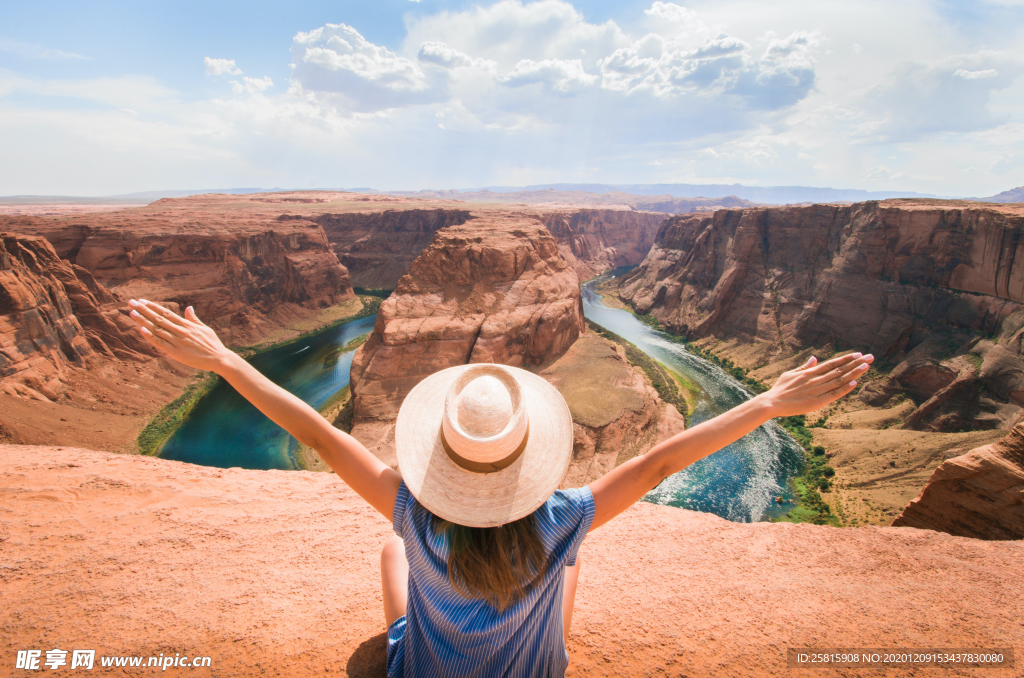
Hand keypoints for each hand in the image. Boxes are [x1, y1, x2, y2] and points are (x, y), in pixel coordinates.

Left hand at [128, 299, 234, 372]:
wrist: (219, 359)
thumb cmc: (212, 344)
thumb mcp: (204, 328)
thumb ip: (194, 319)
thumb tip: (188, 307)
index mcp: (187, 325)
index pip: (166, 313)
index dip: (153, 306)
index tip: (142, 301)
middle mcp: (181, 331)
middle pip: (159, 318)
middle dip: (144, 310)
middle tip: (131, 302)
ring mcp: (178, 342)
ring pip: (157, 329)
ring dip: (144, 321)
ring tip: (132, 313)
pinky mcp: (177, 353)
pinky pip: (161, 344)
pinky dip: (151, 337)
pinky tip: (142, 330)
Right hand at [756, 352, 873, 417]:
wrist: (772, 403)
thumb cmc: (780, 389)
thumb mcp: (790, 374)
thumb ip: (804, 367)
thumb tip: (814, 358)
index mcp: (810, 372)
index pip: (832, 364)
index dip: (846, 359)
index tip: (858, 355)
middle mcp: (815, 379)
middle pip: (839, 370)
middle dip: (855, 363)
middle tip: (870, 357)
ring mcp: (817, 390)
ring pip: (839, 380)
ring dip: (853, 373)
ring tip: (866, 367)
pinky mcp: (817, 402)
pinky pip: (833, 394)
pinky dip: (844, 389)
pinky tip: (854, 383)